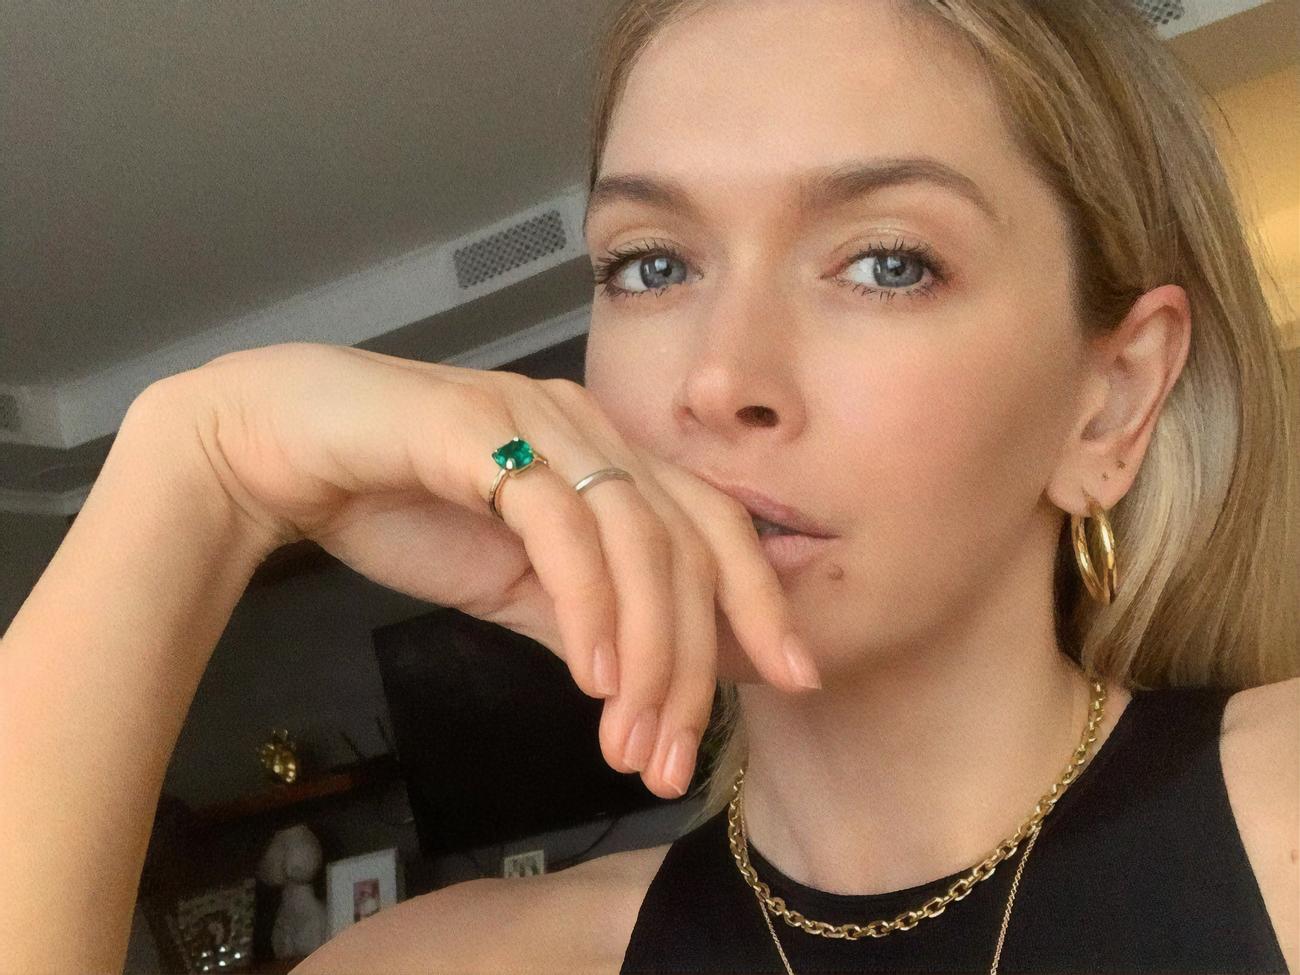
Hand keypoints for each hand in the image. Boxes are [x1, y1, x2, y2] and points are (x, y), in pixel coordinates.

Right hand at [159, 341, 819, 798]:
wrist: (282, 449)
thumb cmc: (395, 503)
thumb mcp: (508, 580)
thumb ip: (577, 613)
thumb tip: (644, 677)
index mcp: (607, 455)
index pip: (712, 527)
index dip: (760, 601)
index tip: (791, 679)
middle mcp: (591, 428)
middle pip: (691, 542)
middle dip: (698, 660)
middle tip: (678, 756)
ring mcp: (542, 422)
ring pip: (639, 541)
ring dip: (647, 653)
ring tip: (634, 740)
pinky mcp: (486, 431)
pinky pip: (562, 526)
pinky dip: (589, 605)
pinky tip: (592, 677)